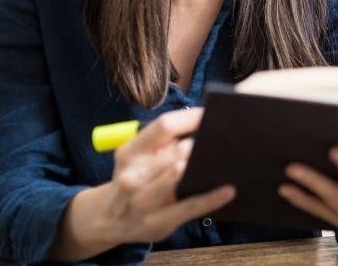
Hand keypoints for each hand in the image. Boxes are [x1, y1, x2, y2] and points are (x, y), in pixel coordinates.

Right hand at [102, 108, 234, 242]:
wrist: (109, 220)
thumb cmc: (136, 179)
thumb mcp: (136, 158)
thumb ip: (162, 143)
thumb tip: (204, 126)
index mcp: (129, 153)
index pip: (164, 126)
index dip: (192, 118)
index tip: (213, 114)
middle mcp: (132, 176)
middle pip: (177, 152)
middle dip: (202, 145)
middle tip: (228, 139)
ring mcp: (142, 201)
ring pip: (179, 176)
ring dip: (203, 166)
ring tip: (227, 159)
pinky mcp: (157, 223)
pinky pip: (189, 207)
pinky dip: (211, 198)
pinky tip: (229, 190)